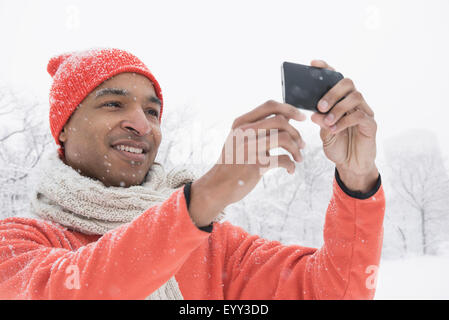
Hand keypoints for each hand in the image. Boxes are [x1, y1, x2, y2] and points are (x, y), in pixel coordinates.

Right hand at [189, 100, 305, 225]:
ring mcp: (250, 148)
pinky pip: (283, 160)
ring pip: (285, 138)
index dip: (290, 109)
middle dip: (297, 133)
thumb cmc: (233, 162)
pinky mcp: (256, 165)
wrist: (218, 186)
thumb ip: (259, 128)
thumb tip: (287, 116)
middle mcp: (244, 132)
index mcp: (241, 123)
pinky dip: (291, 165)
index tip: (302, 118)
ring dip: (297, 149)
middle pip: (281, 121)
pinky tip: (290, 170)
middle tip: (302, 145)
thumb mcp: (240, 139)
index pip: (270, 105)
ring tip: (299, 158)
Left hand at [310, 60, 378, 192]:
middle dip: (332, 92)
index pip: (335, 80)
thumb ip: (320, 121)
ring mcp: (364, 112)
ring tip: (327, 121)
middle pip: (348, 83)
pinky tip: (335, 129)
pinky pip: (360, 116)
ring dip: (338, 108)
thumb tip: (313, 113)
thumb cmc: (337, 146)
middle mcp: (354, 103)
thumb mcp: (324, 133)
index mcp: (341, 101)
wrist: (350, 165)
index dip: (326, 69)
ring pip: (355, 97)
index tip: (313, 64)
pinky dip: (344, 121)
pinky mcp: (371, 124)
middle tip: (320, 106)